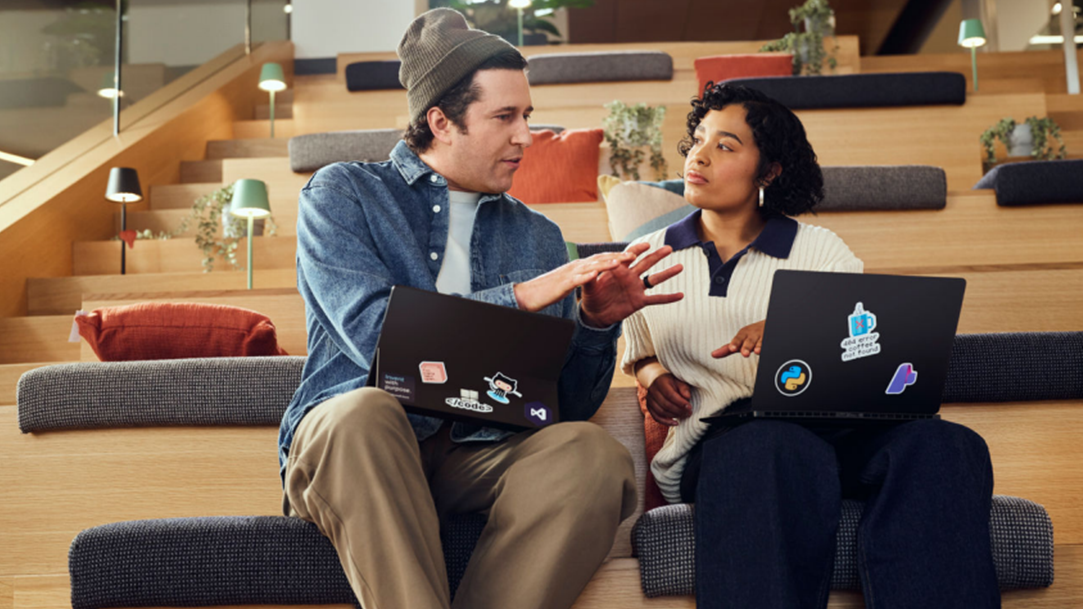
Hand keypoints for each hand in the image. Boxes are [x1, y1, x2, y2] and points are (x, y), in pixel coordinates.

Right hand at [513, 250, 636, 312]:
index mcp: (578, 267)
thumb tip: (592, 275)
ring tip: (622, 262)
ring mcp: (569, 274)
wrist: (528, 295)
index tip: (633, 254)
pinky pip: (576, 279)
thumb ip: (581, 277)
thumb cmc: (548, 290)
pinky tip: (596, 274)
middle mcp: (575, 266)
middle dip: (618, 256)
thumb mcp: (569, 282)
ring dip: (607, 263)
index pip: (601, 259)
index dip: (617, 256)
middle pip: (600, 259)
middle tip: (635, 254)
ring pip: (591, 266)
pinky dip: (587, 276)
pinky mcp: (562, 284)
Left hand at [579, 243, 683, 327]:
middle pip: (646, 263)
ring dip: (667, 273)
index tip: (647, 245)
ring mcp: (636, 288)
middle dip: (657, 256)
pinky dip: (668, 298)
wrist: (595, 313)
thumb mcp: (589, 286)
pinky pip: (656, 299)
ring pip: (654, 279)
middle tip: (669, 248)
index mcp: (619, 269)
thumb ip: (591, 277)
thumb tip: (591, 270)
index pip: (630, 255)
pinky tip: (681, 295)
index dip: (637, 250)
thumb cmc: (592, 296)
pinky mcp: (639, 302)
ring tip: (680, 266)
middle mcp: (630, 276)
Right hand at [645, 373, 692, 426]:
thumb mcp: (679, 381)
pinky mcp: (649, 407)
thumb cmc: (671, 381)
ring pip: (661, 412)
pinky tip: (675, 423)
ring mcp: (649, 399)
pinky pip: (656, 417)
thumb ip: (684, 388)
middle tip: (689, 413)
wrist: (658, 380)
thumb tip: (687, 397)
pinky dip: (666, 422)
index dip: (680, 402)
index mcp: (660, 382)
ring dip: (674, 416)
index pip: (670, 395)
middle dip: (679, 410)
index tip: (689, 407)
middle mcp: (652, 391)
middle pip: (665, 404)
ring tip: (684, 415)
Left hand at [712, 320, 765, 358]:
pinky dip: (769, 345)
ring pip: (761, 341)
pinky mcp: (771, 338)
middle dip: (747, 346)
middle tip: (744, 353)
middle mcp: (753, 334)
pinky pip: (770, 342)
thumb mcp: (738, 340)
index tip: (732, 348)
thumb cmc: (750, 335)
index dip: (735, 343)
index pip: (738, 339)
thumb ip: (726, 349)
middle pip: (749, 341)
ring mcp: (763, 336)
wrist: (767, 325)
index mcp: (743, 334)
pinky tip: (768, 349)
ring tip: (757, 351)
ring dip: (759, 346)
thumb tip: (713, 355)